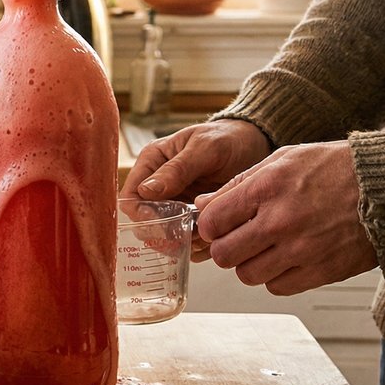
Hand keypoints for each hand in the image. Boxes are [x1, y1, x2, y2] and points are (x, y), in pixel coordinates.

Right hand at [121, 119, 271, 259]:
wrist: (254, 145)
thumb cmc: (226, 139)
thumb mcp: (205, 148)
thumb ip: (177, 169)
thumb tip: (146, 191)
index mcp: (151, 162)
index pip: (131, 195)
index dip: (140, 213)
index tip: (160, 221)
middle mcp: (158, 185)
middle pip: (143, 220)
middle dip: (159, 233)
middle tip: (180, 238)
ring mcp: (174, 203)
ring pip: (163, 233)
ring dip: (178, 242)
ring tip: (199, 240)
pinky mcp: (191, 216)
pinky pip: (185, 238)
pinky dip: (195, 245)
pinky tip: (209, 242)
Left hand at [194, 140, 378, 295]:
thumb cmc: (336, 168)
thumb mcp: (283, 160)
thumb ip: (239, 184)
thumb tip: (203, 206)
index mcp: (267, 188)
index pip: (212, 222)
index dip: (210, 225)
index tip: (218, 224)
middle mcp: (280, 222)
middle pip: (224, 254)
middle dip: (225, 247)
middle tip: (238, 238)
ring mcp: (301, 250)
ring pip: (247, 275)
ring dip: (250, 264)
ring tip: (265, 248)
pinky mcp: (321, 272)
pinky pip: (277, 287)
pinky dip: (276, 277)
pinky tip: (286, 258)